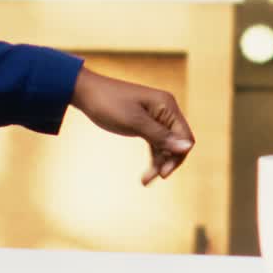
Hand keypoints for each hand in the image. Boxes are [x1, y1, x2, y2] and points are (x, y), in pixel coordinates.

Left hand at [71, 67, 193, 185]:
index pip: (185, 136)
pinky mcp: (146, 122)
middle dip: (168, 161)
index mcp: (166, 105)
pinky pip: (156, 142)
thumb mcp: (134, 122)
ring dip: (159, 162)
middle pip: (178, 142)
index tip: (163, 173)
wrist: (84, 92)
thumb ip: (160, 135)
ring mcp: (155, 116)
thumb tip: (188, 146)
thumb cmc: (108, 103)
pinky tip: (146, 174)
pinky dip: (152, 157)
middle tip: (154, 177)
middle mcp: (165, 109)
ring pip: (166, 146)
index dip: (178, 156)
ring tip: (145, 180)